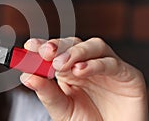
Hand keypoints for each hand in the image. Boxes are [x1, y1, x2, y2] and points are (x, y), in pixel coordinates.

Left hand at [20, 37, 147, 120]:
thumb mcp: (61, 108)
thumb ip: (46, 92)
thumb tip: (26, 76)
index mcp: (69, 70)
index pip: (56, 51)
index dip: (43, 45)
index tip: (30, 45)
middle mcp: (87, 64)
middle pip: (73, 44)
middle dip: (58, 46)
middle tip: (46, 52)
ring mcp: (107, 68)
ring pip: (94, 46)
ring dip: (76, 52)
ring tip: (60, 64)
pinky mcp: (127, 74)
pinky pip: (112, 63)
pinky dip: (95, 64)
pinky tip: (80, 71)